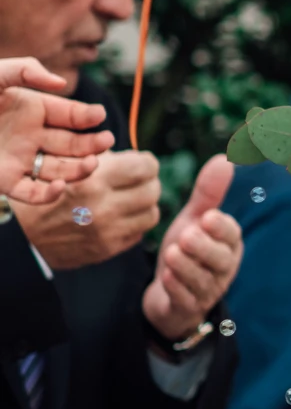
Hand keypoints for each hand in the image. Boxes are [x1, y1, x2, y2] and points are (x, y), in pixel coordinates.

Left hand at [0, 57, 113, 203]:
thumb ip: (26, 70)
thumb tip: (61, 84)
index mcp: (33, 109)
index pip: (71, 114)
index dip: (88, 117)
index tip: (99, 117)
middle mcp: (32, 135)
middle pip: (73, 143)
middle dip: (92, 144)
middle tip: (105, 143)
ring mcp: (20, 159)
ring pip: (60, 169)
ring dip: (80, 169)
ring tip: (90, 164)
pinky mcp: (4, 181)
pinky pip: (33, 193)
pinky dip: (49, 194)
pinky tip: (60, 186)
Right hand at [16, 149, 161, 269]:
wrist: (18, 231)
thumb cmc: (42, 191)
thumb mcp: (66, 165)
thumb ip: (103, 158)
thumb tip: (135, 158)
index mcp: (94, 181)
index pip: (147, 167)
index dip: (146, 162)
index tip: (140, 163)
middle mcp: (104, 208)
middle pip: (153, 190)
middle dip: (148, 182)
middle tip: (137, 181)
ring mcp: (106, 232)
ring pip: (151, 214)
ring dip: (144, 205)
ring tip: (130, 199)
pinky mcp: (105, 250)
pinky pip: (137, 234)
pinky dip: (133, 224)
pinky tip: (118, 217)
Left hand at [141, 155, 243, 341]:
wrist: (168, 294)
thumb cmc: (187, 252)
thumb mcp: (194, 221)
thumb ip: (208, 194)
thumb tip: (224, 158)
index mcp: (227, 245)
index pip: (231, 236)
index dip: (221, 227)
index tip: (206, 217)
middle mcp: (222, 268)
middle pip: (220, 260)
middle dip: (204, 248)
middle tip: (186, 236)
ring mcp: (207, 290)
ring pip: (203, 280)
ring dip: (187, 267)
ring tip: (173, 253)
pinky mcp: (189, 308)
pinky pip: (186, 300)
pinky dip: (177, 288)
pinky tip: (166, 277)